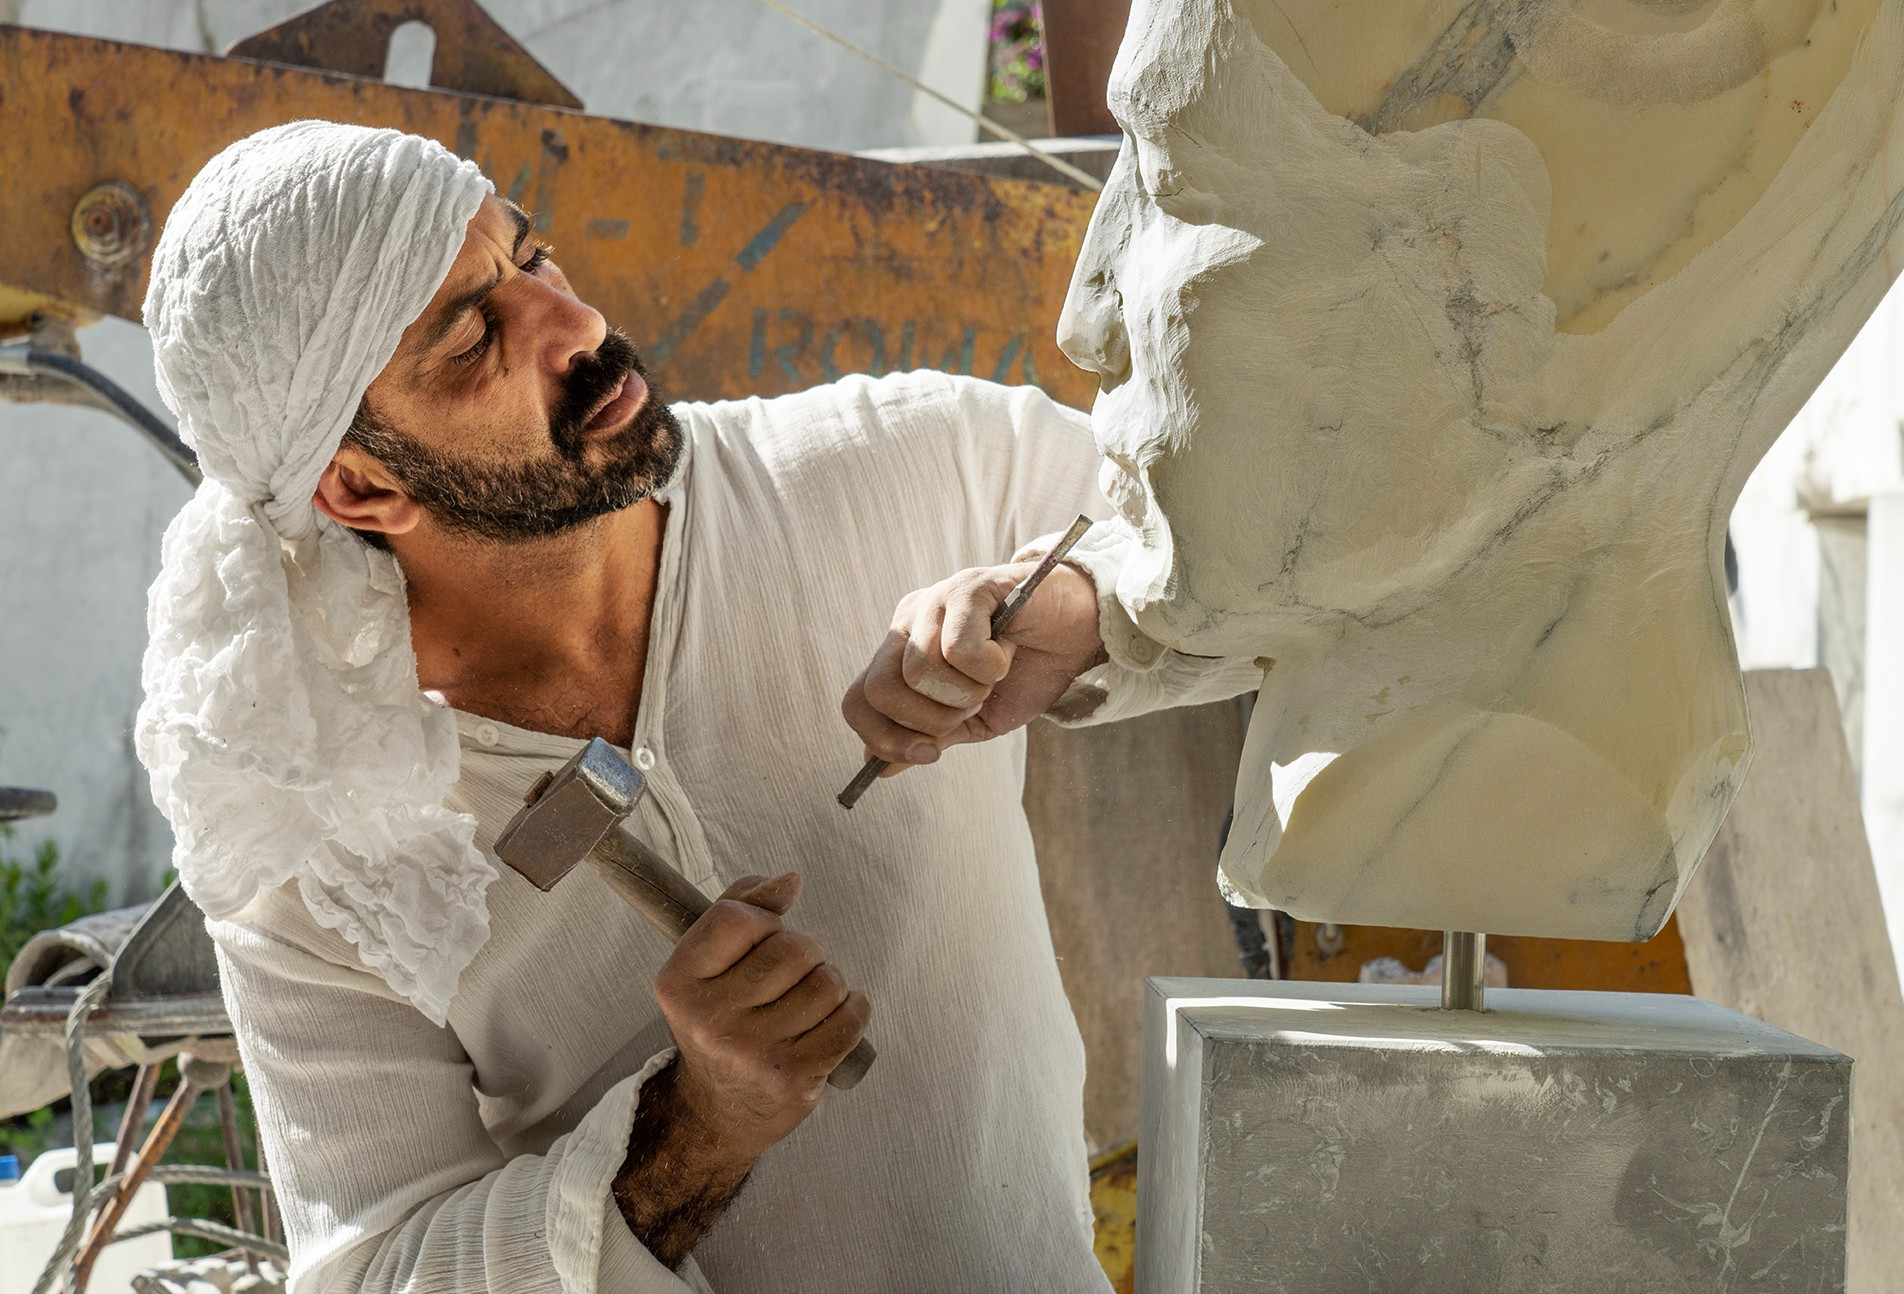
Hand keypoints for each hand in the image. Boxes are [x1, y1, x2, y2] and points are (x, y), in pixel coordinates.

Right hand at [651, 872, 870, 1163]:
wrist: (717, 1112)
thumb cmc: (719, 1023)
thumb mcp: (705, 967)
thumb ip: (739, 910)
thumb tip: (789, 881)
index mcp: (679, 982)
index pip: (737, 918)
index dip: (766, 918)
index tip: (767, 934)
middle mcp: (710, 1019)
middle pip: (794, 948)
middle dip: (806, 953)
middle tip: (791, 977)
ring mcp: (753, 1052)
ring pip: (828, 981)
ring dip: (830, 985)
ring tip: (808, 1003)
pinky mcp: (794, 1077)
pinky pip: (850, 1019)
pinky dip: (853, 1010)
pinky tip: (834, 1018)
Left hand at [840, 561, 1107, 776]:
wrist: (1080, 634)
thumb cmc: (1027, 672)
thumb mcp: (973, 719)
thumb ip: (926, 737)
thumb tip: (876, 768)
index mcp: (899, 653)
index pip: (858, 701)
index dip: (886, 739)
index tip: (932, 754)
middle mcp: (907, 622)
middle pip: (880, 689)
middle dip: (932, 719)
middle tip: (974, 705)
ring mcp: (934, 600)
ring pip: (919, 672)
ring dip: (968, 692)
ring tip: (994, 675)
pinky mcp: (968, 587)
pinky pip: (958, 649)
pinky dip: (990, 667)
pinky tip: (1008, 651)